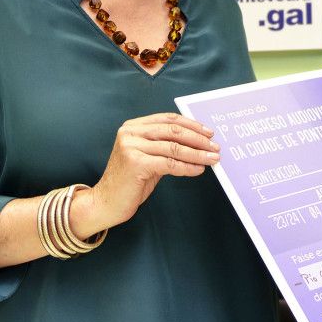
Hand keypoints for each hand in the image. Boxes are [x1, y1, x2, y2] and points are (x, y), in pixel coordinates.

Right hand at [85, 113, 220, 229]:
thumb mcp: (148, 156)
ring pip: (174, 148)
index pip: (168, 119)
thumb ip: (165, 146)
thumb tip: (196, 143)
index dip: (191, 124)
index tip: (208, 132)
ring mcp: (132, 147)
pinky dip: (187, 166)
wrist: (106, 202)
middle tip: (215, 147)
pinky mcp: (136, 163)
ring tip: (212, 159)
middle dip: (198, 139)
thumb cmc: (130, 180)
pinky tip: (198, 170)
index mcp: (133, 126)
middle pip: (173, 131)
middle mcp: (130, 132)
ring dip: (197, 154)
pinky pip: (169, 164)